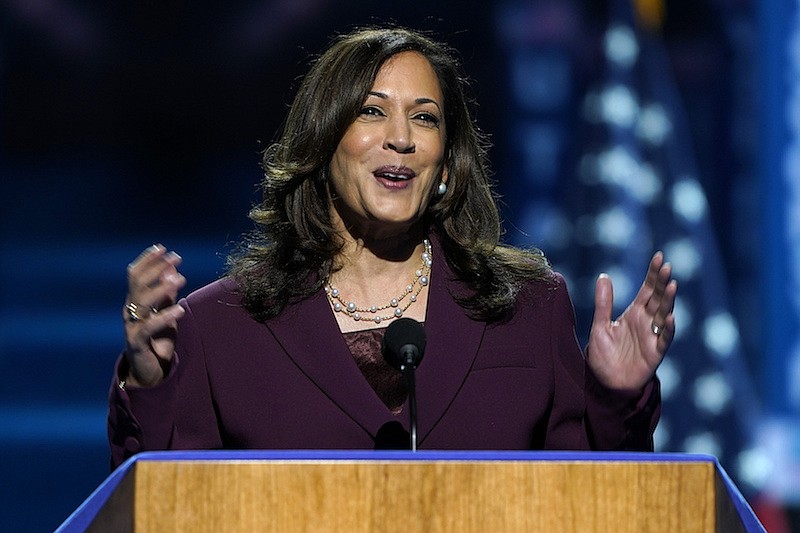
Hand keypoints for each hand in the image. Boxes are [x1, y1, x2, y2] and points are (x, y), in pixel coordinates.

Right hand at [122, 244, 185, 386]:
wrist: (150, 370)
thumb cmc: (157, 339)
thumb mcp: (165, 312)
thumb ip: (167, 292)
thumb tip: (171, 267)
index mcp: (135, 301)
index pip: (135, 274)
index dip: (147, 260)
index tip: (163, 248)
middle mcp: (130, 310)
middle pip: (137, 283)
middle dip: (156, 268)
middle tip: (176, 258)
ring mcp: (132, 326)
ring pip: (143, 302)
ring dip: (162, 288)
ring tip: (181, 279)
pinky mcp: (137, 342)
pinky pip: (149, 327)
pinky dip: (166, 316)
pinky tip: (180, 309)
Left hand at [586, 252, 676, 391]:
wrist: (606, 383)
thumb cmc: (604, 355)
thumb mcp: (600, 326)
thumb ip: (603, 303)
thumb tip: (604, 276)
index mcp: (634, 313)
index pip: (647, 289)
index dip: (653, 274)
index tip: (659, 257)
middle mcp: (646, 322)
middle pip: (657, 298)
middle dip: (662, 283)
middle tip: (666, 266)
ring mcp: (652, 336)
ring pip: (663, 314)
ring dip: (668, 300)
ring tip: (671, 285)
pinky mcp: (655, 352)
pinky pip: (664, 338)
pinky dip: (667, 328)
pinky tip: (669, 316)